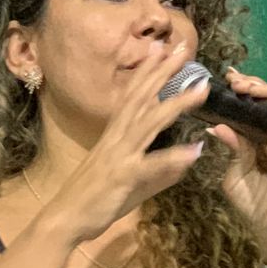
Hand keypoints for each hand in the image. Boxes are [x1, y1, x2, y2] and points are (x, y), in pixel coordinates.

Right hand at [43, 39, 210, 243]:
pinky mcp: (123, 177)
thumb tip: (188, 158)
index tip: (162, 49)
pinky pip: (151, 166)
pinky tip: (195, 150)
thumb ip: (161, 171)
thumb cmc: (94, 201)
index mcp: (115, 136)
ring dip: (176, 105)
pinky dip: (172, 158)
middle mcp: (117, 139)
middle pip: (142, 99)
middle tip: (182, 49)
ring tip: (201, 90)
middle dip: (163, 73)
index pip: (133, 96)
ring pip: (150, 123)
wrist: (65, 219)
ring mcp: (120, 156)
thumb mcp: (133, 182)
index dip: (147, 72)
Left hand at [209, 69, 266, 262]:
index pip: (245, 114)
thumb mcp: (237, 181)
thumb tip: (217, 127)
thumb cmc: (257, 209)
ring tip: (252, 90)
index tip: (224, 84)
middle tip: (238, 82)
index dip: (237, 98)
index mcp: (251, 145)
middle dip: (252, 89)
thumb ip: (233, 154)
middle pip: (265, 105)